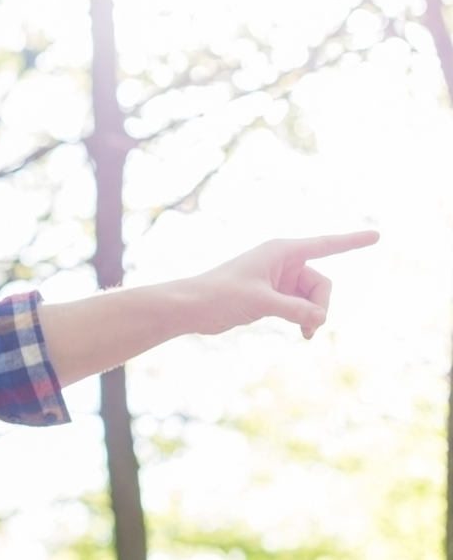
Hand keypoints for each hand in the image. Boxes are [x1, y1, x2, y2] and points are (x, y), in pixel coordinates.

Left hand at [181, 230, 378, 337]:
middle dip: (321, 304)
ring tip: (306, 333)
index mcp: (281, 251)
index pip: (326, 245)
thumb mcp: (260, 302)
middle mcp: (283, 262)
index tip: (377, 236)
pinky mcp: (273, 296)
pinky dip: (305, 318)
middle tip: (313, 326)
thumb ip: (294, 309)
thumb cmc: (220, 295)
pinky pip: (302, 306)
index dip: (352, 241)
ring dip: (314, 315)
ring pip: (313, 297)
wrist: (191, 307)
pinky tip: (304, 333)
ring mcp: (279, 280)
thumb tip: (320, 317)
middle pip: (321, 283)